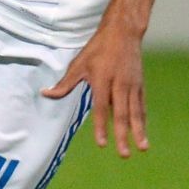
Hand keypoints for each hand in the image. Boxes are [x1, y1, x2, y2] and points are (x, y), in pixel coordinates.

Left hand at [42, 23, 146, 157]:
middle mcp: (120, 85)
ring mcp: (132, 85)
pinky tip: (143, 134)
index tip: (102, 144)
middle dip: (122, 135)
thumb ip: (65, 83)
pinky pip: (141, 106)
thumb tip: (45, 94)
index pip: (101, 108)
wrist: (123, 34)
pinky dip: (142, 121)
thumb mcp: (78, 64)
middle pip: (121, 114)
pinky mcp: (140, 85)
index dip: (101, 126)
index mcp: (102, 80)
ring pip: (136, 112)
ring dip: (139, 132)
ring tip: (142, 148)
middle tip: (124, 154)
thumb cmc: (97, 50)